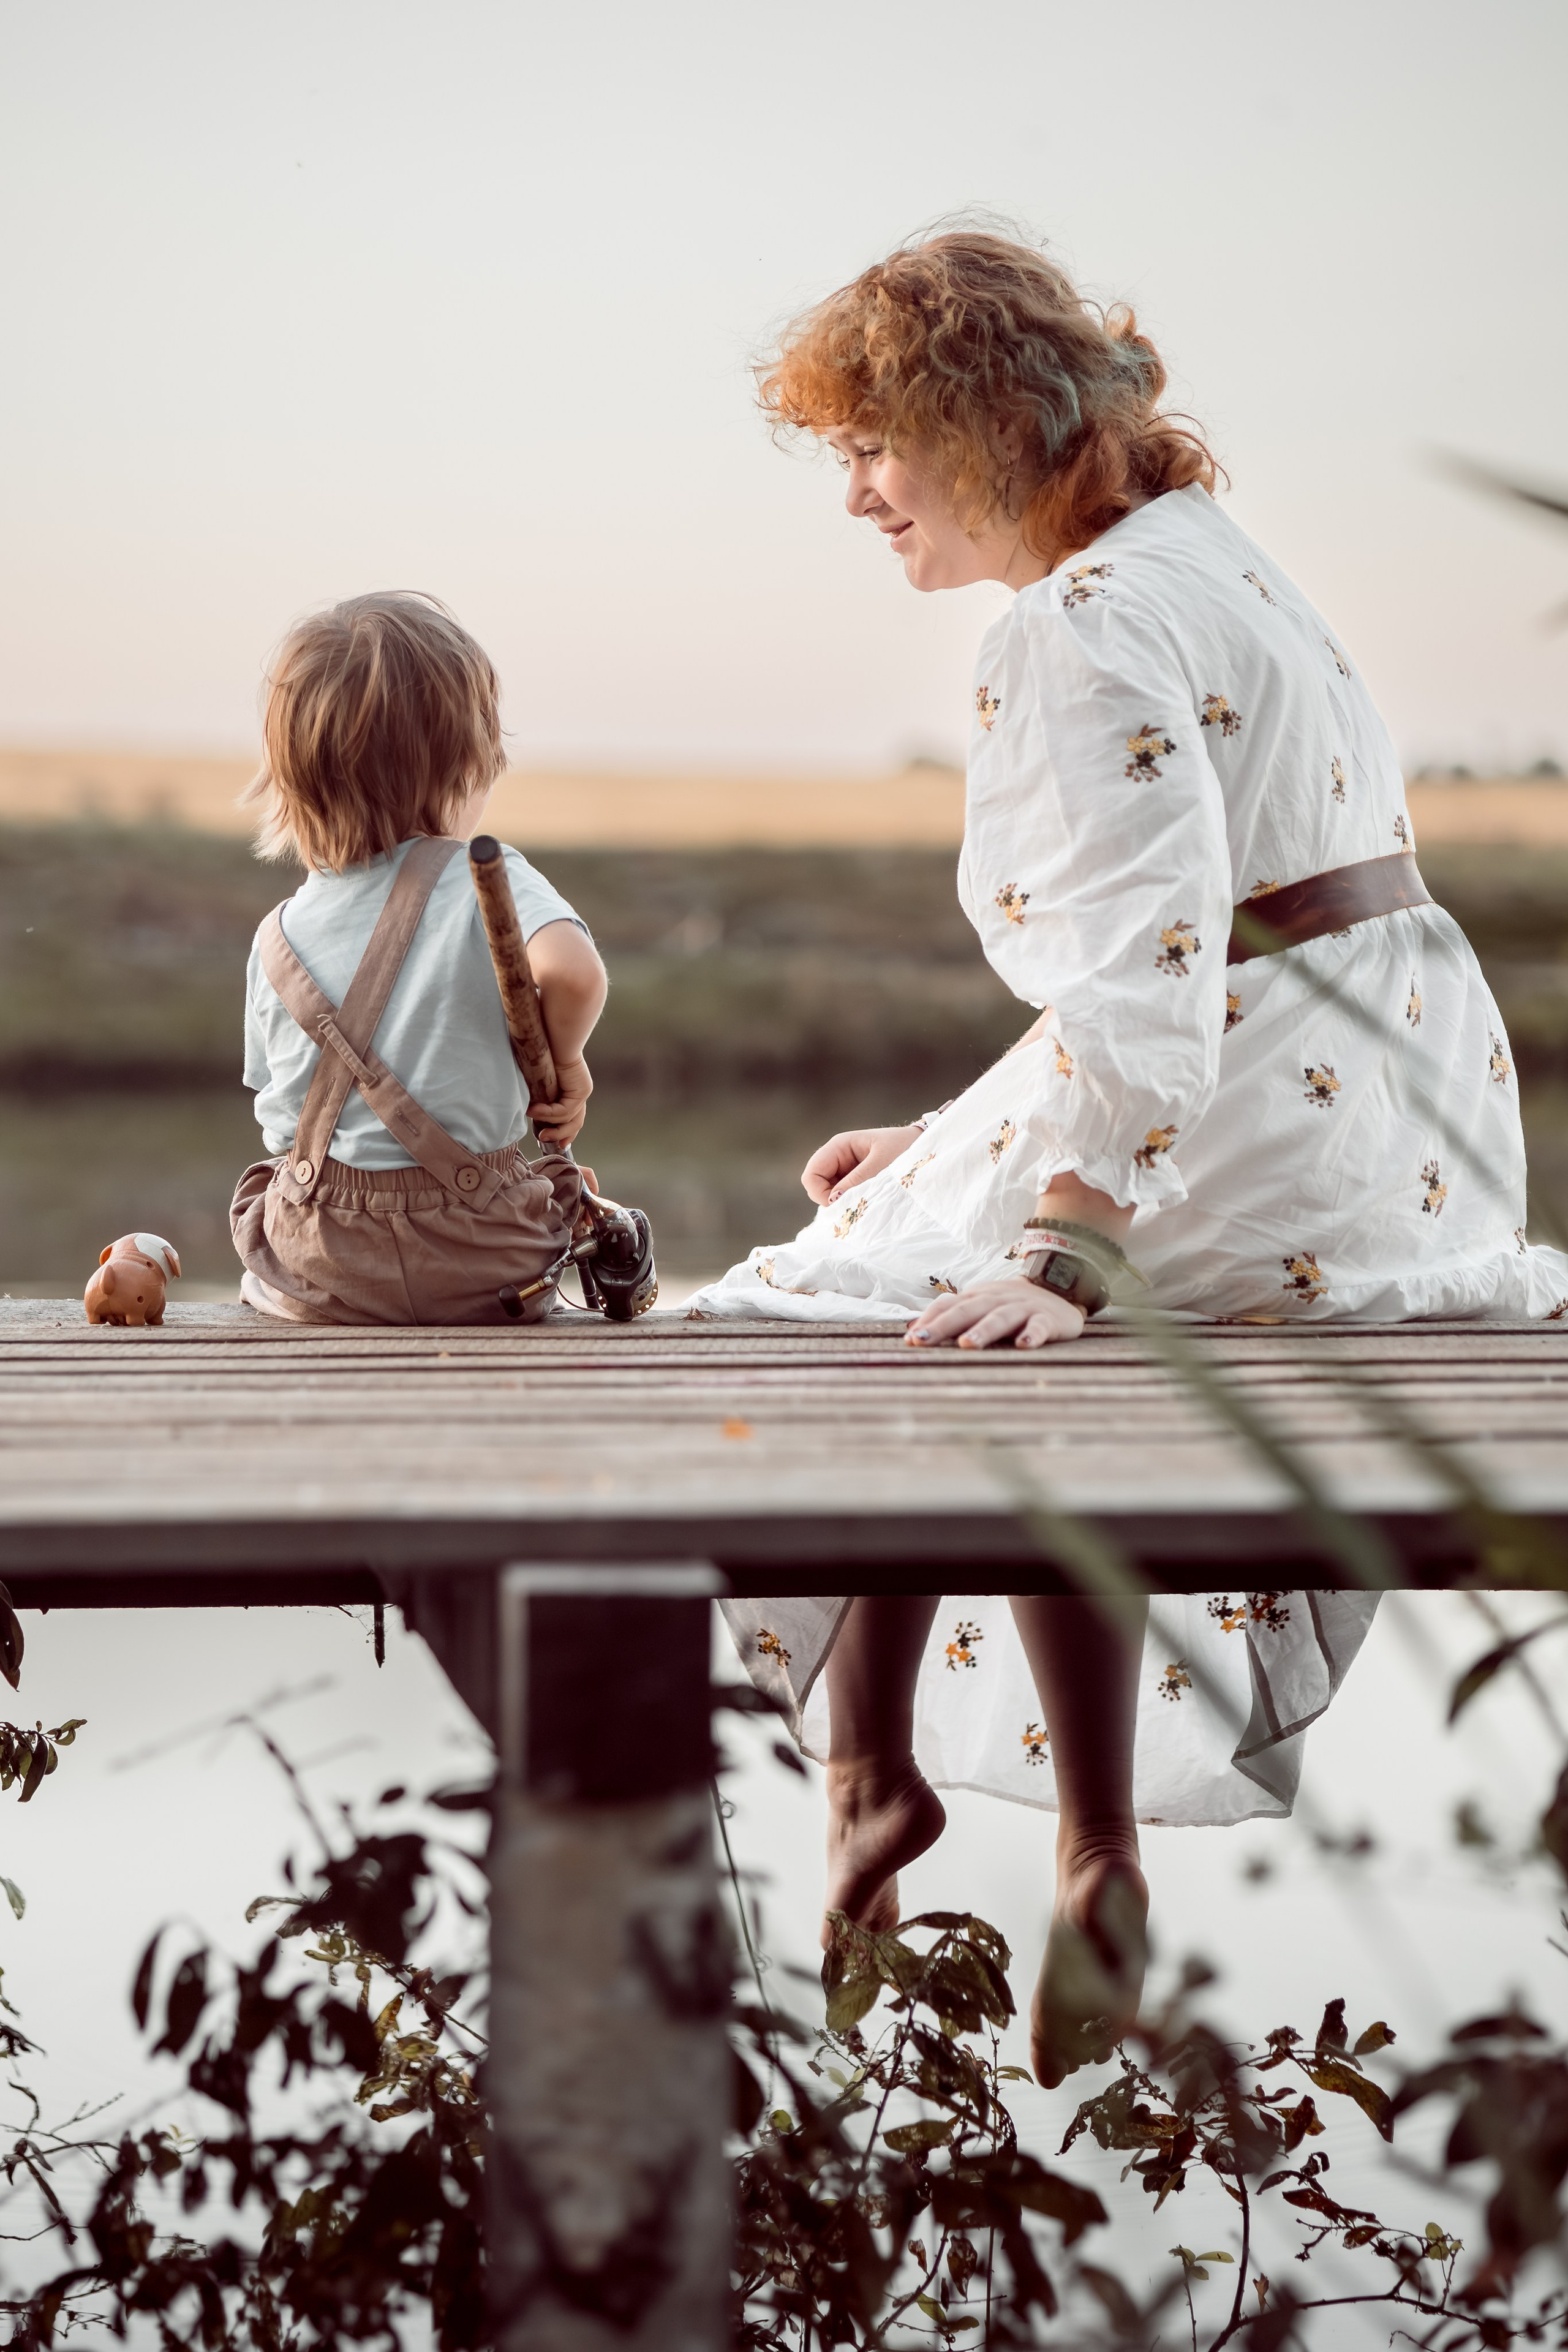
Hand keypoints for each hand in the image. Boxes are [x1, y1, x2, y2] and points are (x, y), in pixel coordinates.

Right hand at [531, 1055, 592, 1149]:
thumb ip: (536, 1097)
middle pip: (575, 1123)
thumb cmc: (540, 1054)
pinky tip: (535, 1110)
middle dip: (561, 1136)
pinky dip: (549, 1114)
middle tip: (544, 1140)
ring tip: (537, 1129)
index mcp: (569, 1091)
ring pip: (570, 1120)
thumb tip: (526, 1111)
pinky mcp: (582, 1090)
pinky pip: (565, 1110)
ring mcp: (582, 1092)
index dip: (562, 1132)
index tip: (549, 1140)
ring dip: (552, 1126)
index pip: (570, 1117)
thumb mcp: (536, 1082)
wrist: (550, 1037)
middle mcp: (578, 1093)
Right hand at [803, 1123, 924, 1206]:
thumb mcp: (882, 1164)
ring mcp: (845, 1170)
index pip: (812, 1174)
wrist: (924, 1146)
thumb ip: (858, 1180)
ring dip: (841, 1203)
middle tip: (854, 1206)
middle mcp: (838, 1158)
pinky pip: (842, 1196)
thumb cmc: (905, 1148)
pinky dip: (850, 1203)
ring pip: (828, 1193)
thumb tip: (834, 1199)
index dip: (819, 1193)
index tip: (841, 1204)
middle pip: (816, 1185)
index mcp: (839, 1145)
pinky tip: (866, 1203)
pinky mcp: (854, 1180)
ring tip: (864, 1202)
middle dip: (830, 1200)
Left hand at [904, 1276, 1084, 1350]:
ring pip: (1000, 1317)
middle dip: (943, 1326)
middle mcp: (996, 1300)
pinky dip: (1032, 1335)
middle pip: (967, 1311)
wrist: (1057, 1288)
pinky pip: (1040, 1326)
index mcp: (976, 1298)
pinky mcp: (1047, 1319)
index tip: (909, 1340)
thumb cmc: (1008, 1304)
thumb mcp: (979, 1305)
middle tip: (923, 1341)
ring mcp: (1022, 1308)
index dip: (929, 1321)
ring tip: (967, 1345)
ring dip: (983, 1330)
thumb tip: (912, 1333)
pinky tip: (1024, 1345)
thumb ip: (951, 1316)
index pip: (948, 1306)